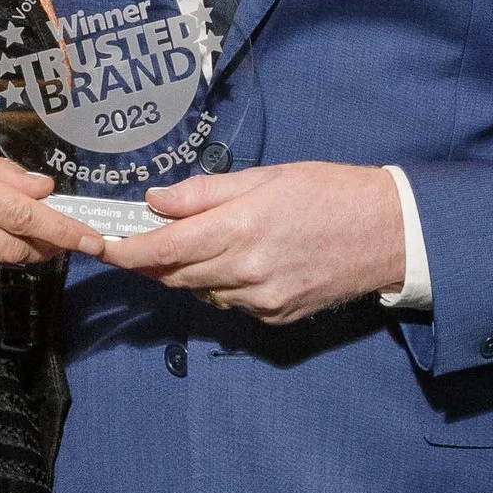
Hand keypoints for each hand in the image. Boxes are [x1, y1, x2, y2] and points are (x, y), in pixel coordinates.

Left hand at [99, 163, 407, 321]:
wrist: (389, 233)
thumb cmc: (331, 193)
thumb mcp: (267, 177)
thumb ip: (206, 193)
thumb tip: (157, 201)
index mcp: (241, 228)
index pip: (164, 247)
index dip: (128, 250)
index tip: (104, 246)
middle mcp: (247, 270)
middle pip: (175, 274)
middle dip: (153, 258)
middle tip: (142, 238)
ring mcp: (262, 299)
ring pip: (201, 290)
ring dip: (191, 270)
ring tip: (211, 242)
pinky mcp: (276, 316)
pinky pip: (232, 304)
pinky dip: (225, 285)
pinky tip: (248, 263)